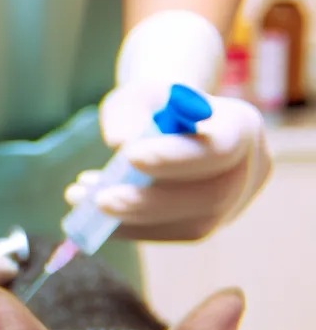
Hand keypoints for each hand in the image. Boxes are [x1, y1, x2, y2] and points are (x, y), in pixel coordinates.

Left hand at [65, 10, 271, 241]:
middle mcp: (249, 169)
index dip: (175, 158)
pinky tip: (93, 212)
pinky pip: (172, 234)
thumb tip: (119, 142)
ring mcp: (234, 203)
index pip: (219, 149)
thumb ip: (128, 111)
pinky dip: (129, 226)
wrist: (170, 121)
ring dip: (131, 218)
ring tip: (81, 198)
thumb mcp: (137, 94)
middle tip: (96, 199)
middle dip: (148, 203)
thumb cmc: (154, 104)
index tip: (127, 157)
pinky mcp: (208, 223)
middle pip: (209, 197)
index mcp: (242, 126)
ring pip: (191, 225)